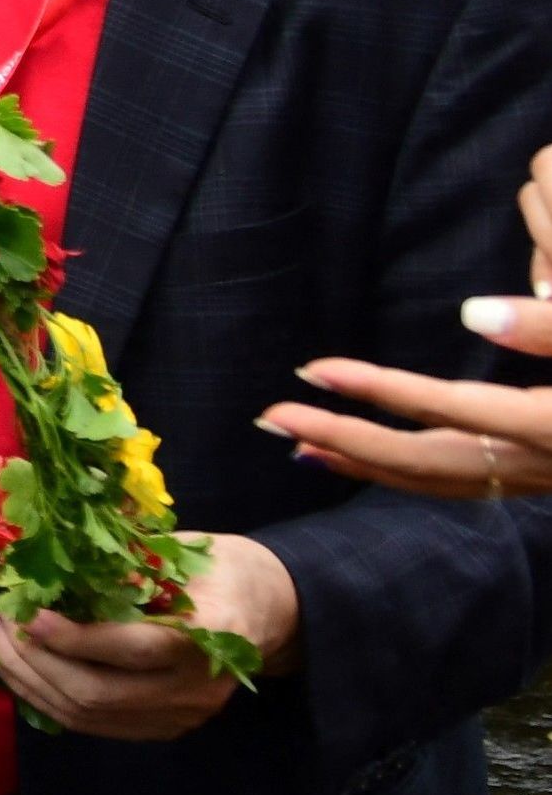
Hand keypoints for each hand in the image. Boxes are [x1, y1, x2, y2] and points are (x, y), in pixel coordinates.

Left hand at [0, 534, 291, 738]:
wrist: (268, 611)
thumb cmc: (220, 568)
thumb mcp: (183, 550)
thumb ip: (127, 562)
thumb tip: (47, 558)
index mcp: (215, 633)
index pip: (135, 649)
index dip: (75, 637)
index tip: (26, 613)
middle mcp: (198, 686)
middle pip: (99, 693)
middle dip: (31, 659)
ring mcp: (182, 714)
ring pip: (88, 714)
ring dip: (28, 680)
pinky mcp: (165, 727)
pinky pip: (94, 723)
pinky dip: (47, 697)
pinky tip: (18, 666)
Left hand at [268, 355, 551, 497]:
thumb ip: (547, 329)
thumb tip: (473, 312)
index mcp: (549, 426)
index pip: (447, 408)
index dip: (378, 390)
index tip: (314, 371)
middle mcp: (534, 463)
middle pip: (424, 458)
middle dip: (343, 439)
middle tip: (271, 416)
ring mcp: (534, 477)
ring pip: (436, 480)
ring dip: (362, 463)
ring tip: (296, 443)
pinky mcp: (532, 476)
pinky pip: (454, 482)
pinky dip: (399, 473)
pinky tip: (361, 459)